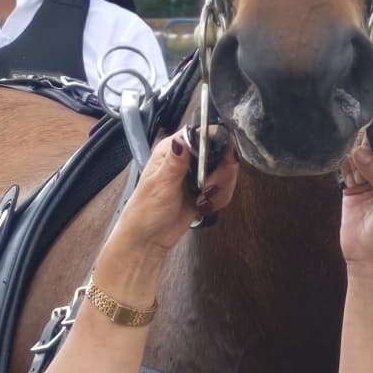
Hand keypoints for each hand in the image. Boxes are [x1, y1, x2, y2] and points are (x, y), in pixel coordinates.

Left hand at [108, 129, 233, 258]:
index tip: (224, 158)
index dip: (218, 142)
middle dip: (223, 171)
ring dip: (221, 188)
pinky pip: (224, 189)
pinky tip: (204, 207)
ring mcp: (198, 175)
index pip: (203, 133)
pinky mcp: (205, 191)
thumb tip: (182, 140)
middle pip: (221, 151)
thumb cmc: (146, 210)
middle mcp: (187, 157)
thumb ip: (175, 163)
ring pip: (226, 171)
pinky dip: (219, 199)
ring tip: (203, 201)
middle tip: (210, 187)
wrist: (148, 239)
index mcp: (173, 148)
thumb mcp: (160, 185)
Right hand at [334, 140, 372, 273]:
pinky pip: (346, 163)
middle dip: (366, 142)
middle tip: (358, 152)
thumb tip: (362, 152)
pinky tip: (345, 170)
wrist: (371, 262)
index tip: (372, 134)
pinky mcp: (353, 184)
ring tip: (353, 168)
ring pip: (359, 149)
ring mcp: (371, 176)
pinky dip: (343, 163)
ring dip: (352, 152)